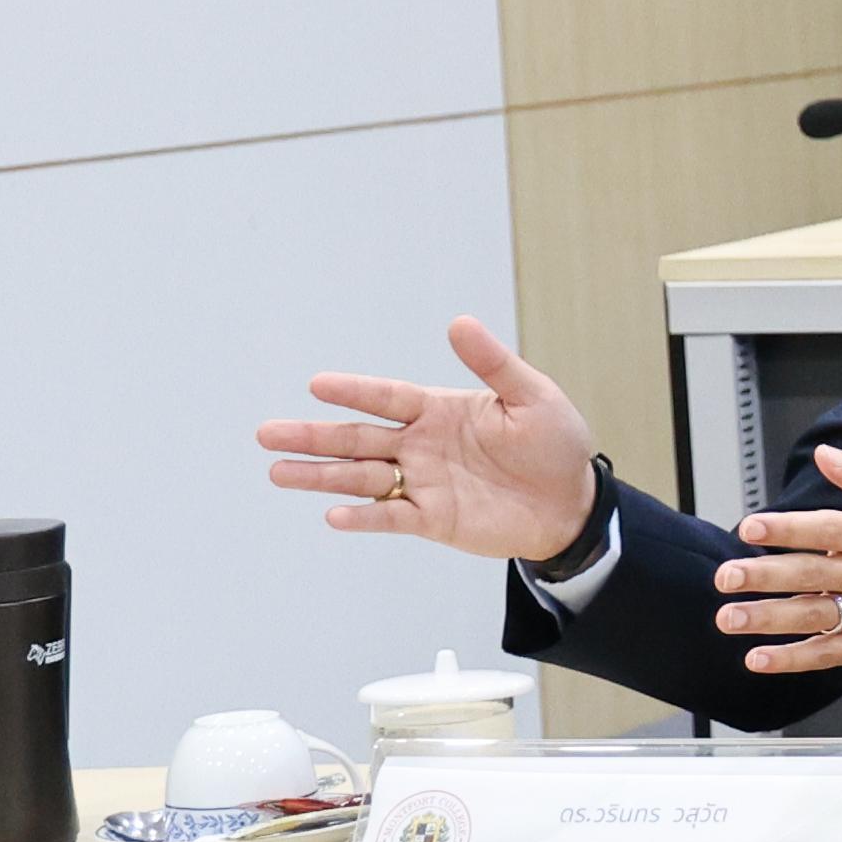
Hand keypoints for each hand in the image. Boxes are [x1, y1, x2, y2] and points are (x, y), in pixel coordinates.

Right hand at [259, 319, 601, 559]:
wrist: (575, 504)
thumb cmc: (555, 444)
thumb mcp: (532, 397)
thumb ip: (493, 364)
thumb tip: (459, 322)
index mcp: (440, 411)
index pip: (387, 398)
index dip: (353, 392)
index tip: (317, 386)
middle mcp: (422, 446)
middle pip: (358, 439)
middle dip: (313, 436)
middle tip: (266, 433)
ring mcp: (423, 483)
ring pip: (361, 478)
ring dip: (321, 477)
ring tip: (278, 471)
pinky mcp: (433, 519)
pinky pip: (391, 517)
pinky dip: (363, 518)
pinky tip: (333, 515)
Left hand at [711, 448, 841, 678]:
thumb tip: (824, 454)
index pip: (826, 528)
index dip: (787, 528)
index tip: (751, 528)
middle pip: (810, 573)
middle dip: (763, 576)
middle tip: (725, 577)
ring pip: (812, 615)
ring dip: (767, 618)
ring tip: (729, 617)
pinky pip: (826, 653)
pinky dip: (792, 658)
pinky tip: (759, 658)